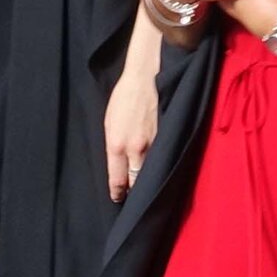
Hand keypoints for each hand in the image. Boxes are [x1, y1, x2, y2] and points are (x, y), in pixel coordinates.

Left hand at [103, 47, 160, 200]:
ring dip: (147, 178)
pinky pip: (163, 157)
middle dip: (133, 190)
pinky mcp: (168, 137)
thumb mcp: (109, 123)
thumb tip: (116, 164)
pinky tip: (160, 166)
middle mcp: (135, 149)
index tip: (118, 198)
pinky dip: (161, 164)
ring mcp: (154, 144)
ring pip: (150, 171)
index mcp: (116, 145)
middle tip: (132, 195)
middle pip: (135, 181)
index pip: (117, 179)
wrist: (146, 78)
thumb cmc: (124, 98)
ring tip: (145, 183)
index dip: (118, 192)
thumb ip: (113, 146)